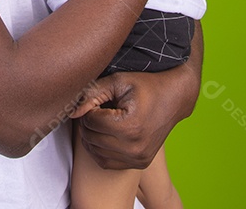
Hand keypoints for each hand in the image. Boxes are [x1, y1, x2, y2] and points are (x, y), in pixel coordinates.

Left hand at [74, 22, 202, 169]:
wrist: (174, 98)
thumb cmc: (145, 86)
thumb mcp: (118, 82)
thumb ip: (92, 94)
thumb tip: (71, 112)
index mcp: (129, 127)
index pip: (90, 121)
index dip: (89, 108)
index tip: (100, 100)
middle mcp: (134, 147)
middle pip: (91, 138)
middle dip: (89, 122)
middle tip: (101, 109)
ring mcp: (138, 158)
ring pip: (95, 152)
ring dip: (93, 136)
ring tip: (104, 120)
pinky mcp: (140, 163)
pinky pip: (106, 162)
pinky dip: (101, 149)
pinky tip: (107, 134)